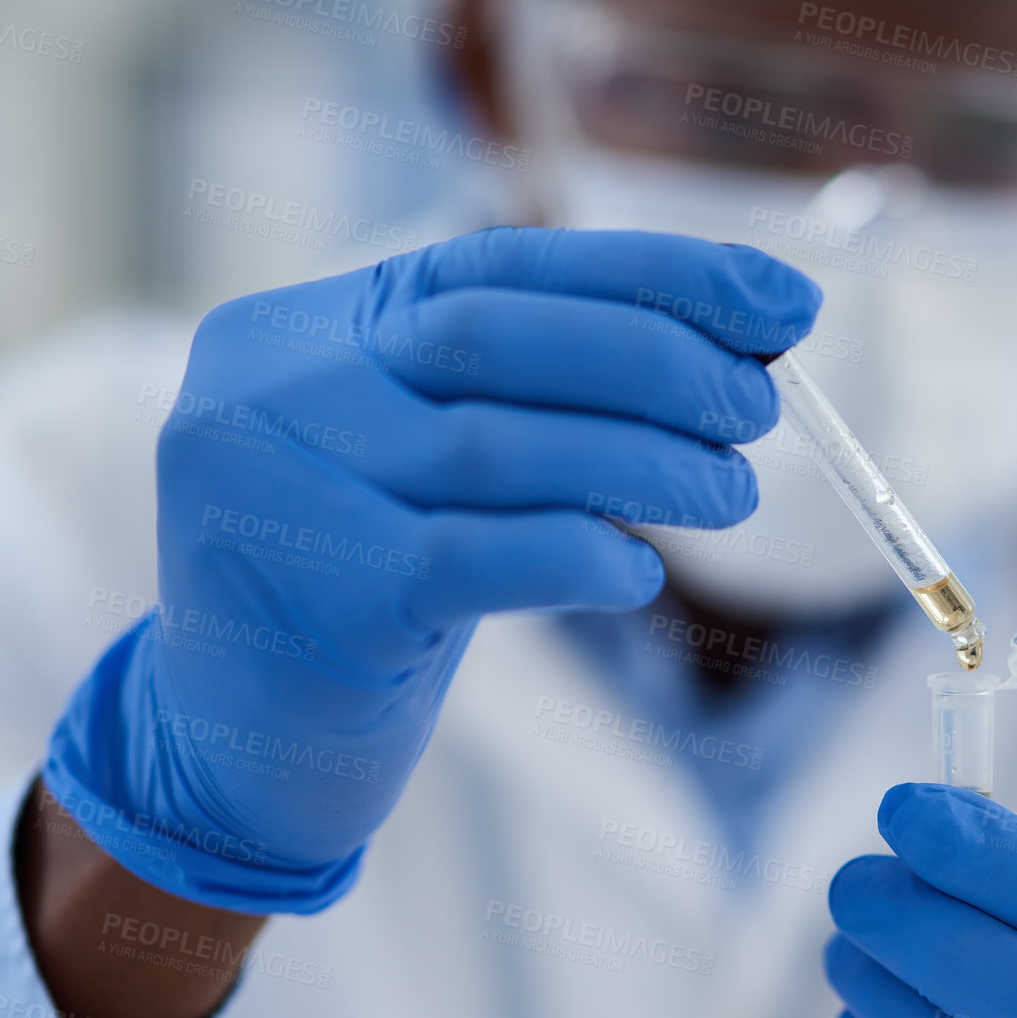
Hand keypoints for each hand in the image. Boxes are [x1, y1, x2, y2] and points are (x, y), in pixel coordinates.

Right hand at [43, 228, 819, 913]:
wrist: (234, 755)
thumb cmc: (364, 592)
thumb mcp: (420, 465)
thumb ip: (528, 394)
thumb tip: (735, 347)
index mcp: (304, 327)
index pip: (499, 262)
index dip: (657, 275)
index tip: (783, 303)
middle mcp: (271, 387)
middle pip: (499, 333)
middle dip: (660, 362)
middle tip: (759, 411)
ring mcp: (279, 488)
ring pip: (501, 444)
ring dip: (648, 464)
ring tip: (728, 491)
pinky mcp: (319, 599)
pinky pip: (485, 557)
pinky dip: (585, 557)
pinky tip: (638, 577)